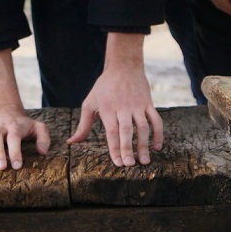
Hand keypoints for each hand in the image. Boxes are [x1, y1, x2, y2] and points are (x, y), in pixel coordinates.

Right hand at [0, 107, 50, 170]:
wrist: (6, 110)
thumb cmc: (23, 125)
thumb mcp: (38, 127)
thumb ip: (44, 138)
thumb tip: (42, 152)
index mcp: (15, 126)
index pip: (14, 138)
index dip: (15, 152)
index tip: (17, 166)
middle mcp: (0, 126)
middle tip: (1, 168)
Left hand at [67, 45, 162, 166]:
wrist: (124, 66)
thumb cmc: (104, 87)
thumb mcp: (89, 103)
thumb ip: (82, 125)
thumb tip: (71, 142)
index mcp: (107, 108)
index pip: (111, 132)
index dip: (114, 148)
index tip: (118, 163)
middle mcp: (123, 107)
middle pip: (127, 130)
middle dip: (128, 149)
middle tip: (130, 165)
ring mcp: (138, 105)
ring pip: (143, 127)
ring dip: (144, 145)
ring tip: (145, 161)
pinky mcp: (149, 103)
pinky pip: (156, 120)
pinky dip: (158, 134)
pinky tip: (157, 147)